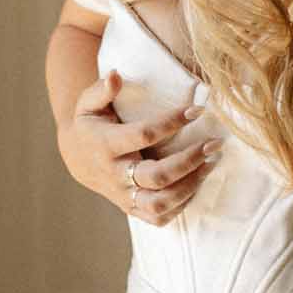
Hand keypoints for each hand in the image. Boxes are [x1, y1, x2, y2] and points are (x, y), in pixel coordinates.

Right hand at [59, 70, 221, 224]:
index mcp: (105, 145)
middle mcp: (115, 174)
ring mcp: (123, 195)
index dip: (172, 122)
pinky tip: (197, 183)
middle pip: (156, 176)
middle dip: (190, 160)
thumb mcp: (88, 103)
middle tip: (214, 143)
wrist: (77, 159)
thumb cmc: (90, 124)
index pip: (143, 135)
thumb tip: (116, 75)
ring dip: (191, 185)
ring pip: (160, 202)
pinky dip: (181, 205)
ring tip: (212, 162)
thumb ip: (101, 90)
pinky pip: (159, 217)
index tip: (196, 110)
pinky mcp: (131, 208)